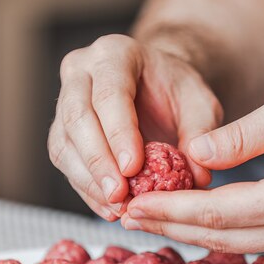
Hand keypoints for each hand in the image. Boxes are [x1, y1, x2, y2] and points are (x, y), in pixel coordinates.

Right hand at [48, 34, 222, 220]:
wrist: (158, 86)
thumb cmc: (177, 92)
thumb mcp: (201, 105)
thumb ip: (201, 135)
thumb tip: (199, 176)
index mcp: (115, 54)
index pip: (110, 94)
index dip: (119, 134)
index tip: (133, 169)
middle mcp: (81, 72)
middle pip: (77, 118)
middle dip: (99, 162)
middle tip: (120, 195)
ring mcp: (65, 101)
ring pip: (64, 144)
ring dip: (89, 181)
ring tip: (117, 208)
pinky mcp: (62, 131)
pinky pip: (65, 162)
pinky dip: (86, 189)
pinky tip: (108, 208)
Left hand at [121, 86, 263, 251]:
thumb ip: (244, 135)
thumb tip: (194, 152)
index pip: (218, 211)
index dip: (171, 209)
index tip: (134, 204)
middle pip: (219, 237)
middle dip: (170, 227)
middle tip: (127, 219)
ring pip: (234, 245)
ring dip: (189, 233)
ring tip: (151, 221)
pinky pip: (253, 240)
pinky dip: (218, 233)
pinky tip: (193, 223)